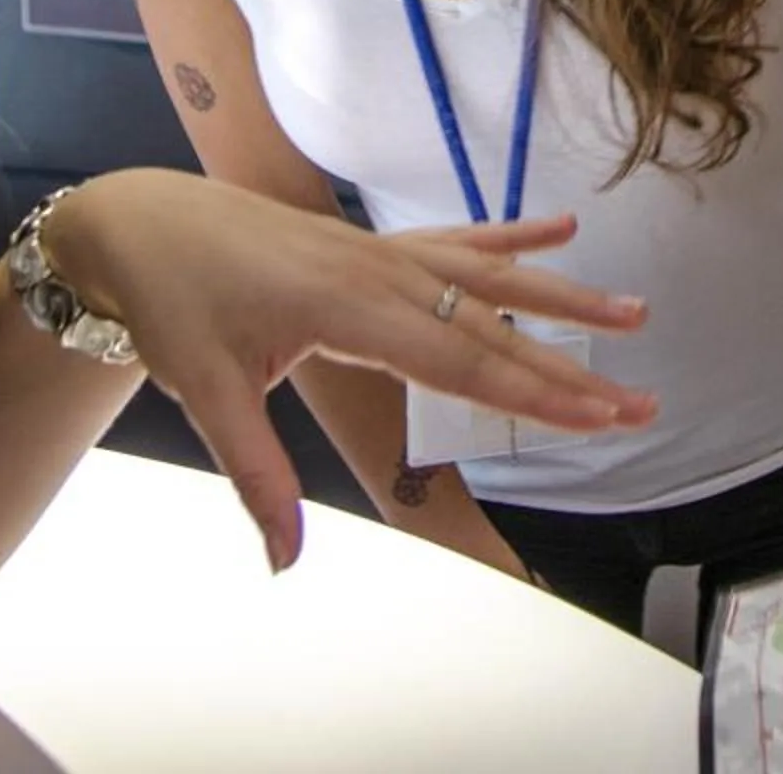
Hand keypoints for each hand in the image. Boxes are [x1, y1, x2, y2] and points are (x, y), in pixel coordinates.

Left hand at [58, 170, 655, 571]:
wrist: (143, 223)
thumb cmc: (173, 303)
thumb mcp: (206, 393)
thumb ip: (255, 474)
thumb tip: (284, 559)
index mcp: (346, 308)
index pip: (460, 360)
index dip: (533, 394)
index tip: (595, 417)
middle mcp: (380, 272)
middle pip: (493, 327)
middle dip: (571, 369)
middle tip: (640, 401)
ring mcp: (382, 250)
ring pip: (492, 276)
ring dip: (565, 298)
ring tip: (634, 313)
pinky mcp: (373, 242)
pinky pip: (458, 237)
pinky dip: (513, 234)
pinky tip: (564, 227)